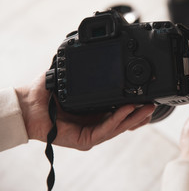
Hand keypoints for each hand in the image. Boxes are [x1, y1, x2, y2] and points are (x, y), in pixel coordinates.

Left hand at [15, 73, 154, 150]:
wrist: (30, 105)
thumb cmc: (48, 94)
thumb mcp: (74, 80)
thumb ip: (87, 72)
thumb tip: (96, 53)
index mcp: (96, 113)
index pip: (120, 114)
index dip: (135, 109)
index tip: (148, 100)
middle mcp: (96, 124)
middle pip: (124, 122)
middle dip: (141, 115)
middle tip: (153, 105)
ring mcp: (92, 133)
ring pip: (119, 127)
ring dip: (134, 117)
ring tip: (147, 107)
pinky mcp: (86, 140)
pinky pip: (106, 129)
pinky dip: (118, 119)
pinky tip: (127, 109)